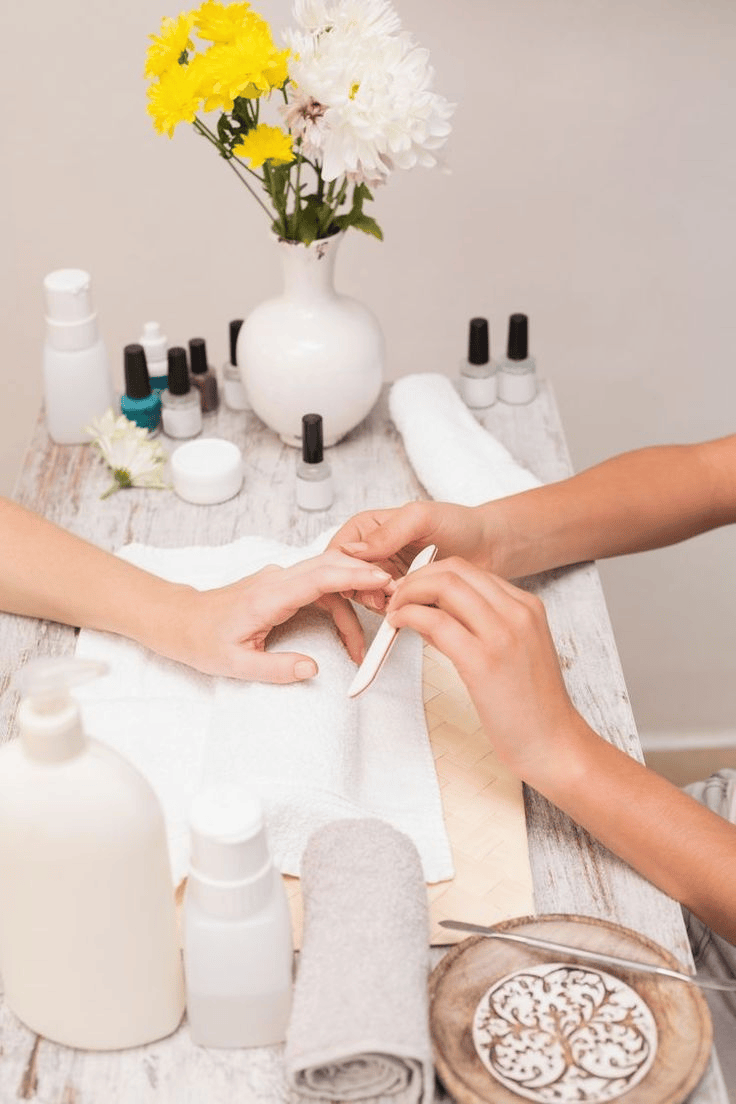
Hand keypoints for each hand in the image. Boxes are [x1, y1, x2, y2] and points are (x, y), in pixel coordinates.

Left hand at [150, 550, 392, 682]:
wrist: (180, 621)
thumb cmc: (203, 641)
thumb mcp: (236, 665)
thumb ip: (276, 669)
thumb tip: (313, 669)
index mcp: (268, 597)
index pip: (319, 577)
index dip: (353, 576)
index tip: (383, 581)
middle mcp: (276, 580)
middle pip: (330, 566)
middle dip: (365, 577)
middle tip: (395, 597)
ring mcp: (279, 579)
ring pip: (327, 575)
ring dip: (354, 593)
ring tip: (375, 625)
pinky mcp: (282, 585)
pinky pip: (318, 584)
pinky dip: (340, 598)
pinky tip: (350, 626)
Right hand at [329, 501, 492, 610]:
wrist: (488, 547)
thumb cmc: (458, 524)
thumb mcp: (421, 518)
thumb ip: (387, 533)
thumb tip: (353, 551)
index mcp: (367, 528)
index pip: (338, 553)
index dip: (347, 571)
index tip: (370, 579)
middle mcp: (371, 551)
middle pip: (345, 579)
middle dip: (363, 590)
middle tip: (389, 593)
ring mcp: (383, 574)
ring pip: (363, 597)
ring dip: (379, 602)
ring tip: (403, 596)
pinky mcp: (399, 593)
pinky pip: (384, 608)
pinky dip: (393, 611)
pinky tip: (411, 606)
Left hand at [385, 557, 583, 786]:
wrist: (555, 744)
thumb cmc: (531, 706)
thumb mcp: (514, 651)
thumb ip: (478, 626)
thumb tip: (431, 612)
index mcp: (527, 606)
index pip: (470, 570)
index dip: (433, 574)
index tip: (413, 591)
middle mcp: (518, 612)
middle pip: (455, 570)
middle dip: (417, 578)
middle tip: (397, 597)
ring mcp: (502, 635)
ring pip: (444, 587)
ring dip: (409, 593)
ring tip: (395, 611)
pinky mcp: (483, 662)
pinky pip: (436, 622)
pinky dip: (409, 616)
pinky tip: (399, 625)